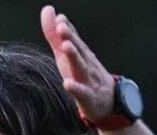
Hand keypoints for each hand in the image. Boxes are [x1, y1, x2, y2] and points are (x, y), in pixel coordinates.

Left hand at [40, 5, 114, 122]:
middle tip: (61, 27)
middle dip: (70, 37)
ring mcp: (88, 80)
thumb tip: (48, 11)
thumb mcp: (67, 55)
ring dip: (74, 56)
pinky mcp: (88, 97)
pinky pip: (82, 93)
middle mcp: (85, 63)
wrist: (108, 102)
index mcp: (79, 53)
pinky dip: (75, 88)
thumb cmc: (84, 75)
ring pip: (80, 67)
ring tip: (66, 46)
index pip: (73, 38)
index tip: (59, 19)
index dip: (66, 28)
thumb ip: (55, 35)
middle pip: (78, 49)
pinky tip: (67, 84)